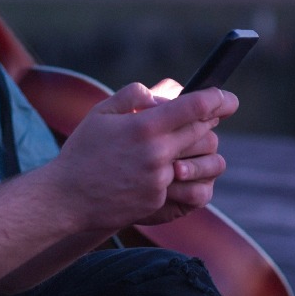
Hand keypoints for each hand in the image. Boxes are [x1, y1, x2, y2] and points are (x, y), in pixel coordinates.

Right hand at [43, 83, 238, 232]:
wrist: (66, 199)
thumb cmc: (82, 152)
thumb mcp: (101, 113)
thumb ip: (133, 95)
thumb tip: (161, 95)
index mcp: (145, 126)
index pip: (196, 107)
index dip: (218, 99)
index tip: (228, 98)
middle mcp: (157, 153)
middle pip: (203, 132)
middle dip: (209, 122)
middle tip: (208, 116)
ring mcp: (160, 180)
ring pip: (199, 160)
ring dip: (199, 149)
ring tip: (186, 143)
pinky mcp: (158, 200)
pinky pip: (182, 183)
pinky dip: (177, 173)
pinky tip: (162, 169)